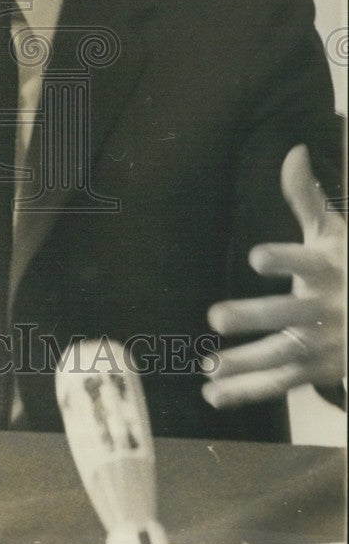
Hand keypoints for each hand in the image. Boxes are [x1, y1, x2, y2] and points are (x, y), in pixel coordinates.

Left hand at [202, 144, 345, 408]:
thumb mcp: (335, 233)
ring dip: (245, 362)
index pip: (304, 262)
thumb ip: (307, 198)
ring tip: (209, 364)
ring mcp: (323, 344)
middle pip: (290, 315)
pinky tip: (212, 393)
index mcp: (328, 269)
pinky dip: (246, 391)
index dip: (282, 258)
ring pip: (283, 355)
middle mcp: (327, 309)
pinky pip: (279, 383)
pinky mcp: (316, 370)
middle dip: (256, 317)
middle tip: (216, 316)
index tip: (256, 256)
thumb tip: (292, 150)